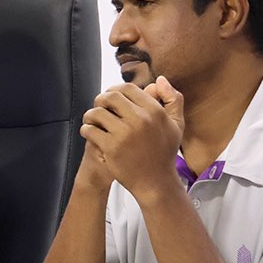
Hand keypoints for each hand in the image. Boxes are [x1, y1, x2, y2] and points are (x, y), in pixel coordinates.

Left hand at [80, 76, 184, 200]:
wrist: (155, 182)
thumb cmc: (164, 153)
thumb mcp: (176, 125)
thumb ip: (172, 99)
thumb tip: (160, 80)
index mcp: (154, 111)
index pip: (128, 88)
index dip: (115, 90)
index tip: (111, 98)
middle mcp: (140, 119)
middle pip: (110, 96)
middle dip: (101, 100)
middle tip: (99, 107)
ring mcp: (124, 133)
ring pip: (97, 112)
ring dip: (90, 115)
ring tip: (92, 120)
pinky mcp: (111, 147)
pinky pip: (90, 130)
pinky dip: (86, 129)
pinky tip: (90, 133)